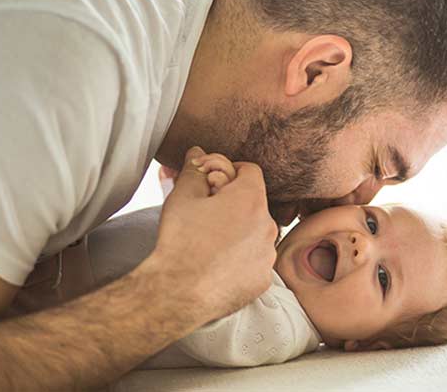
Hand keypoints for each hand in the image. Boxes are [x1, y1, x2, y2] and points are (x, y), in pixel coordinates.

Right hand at [148, 147, 277, 319]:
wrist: (177, 293)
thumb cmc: (180, 242)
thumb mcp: (182, 197)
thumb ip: (194, 170)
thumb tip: (197, 153)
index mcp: (251, 200)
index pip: (250, 171)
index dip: (230, 172)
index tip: (213, 183)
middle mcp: (268, 226)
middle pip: (254, 203)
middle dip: (233, 203)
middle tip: (207, 212)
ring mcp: (268, 255)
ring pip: (256, 233)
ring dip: (239, 231)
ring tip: (210, 241)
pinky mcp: (263, 279)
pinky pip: (255, 261)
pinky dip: (241, 258)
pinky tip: (218, 264)